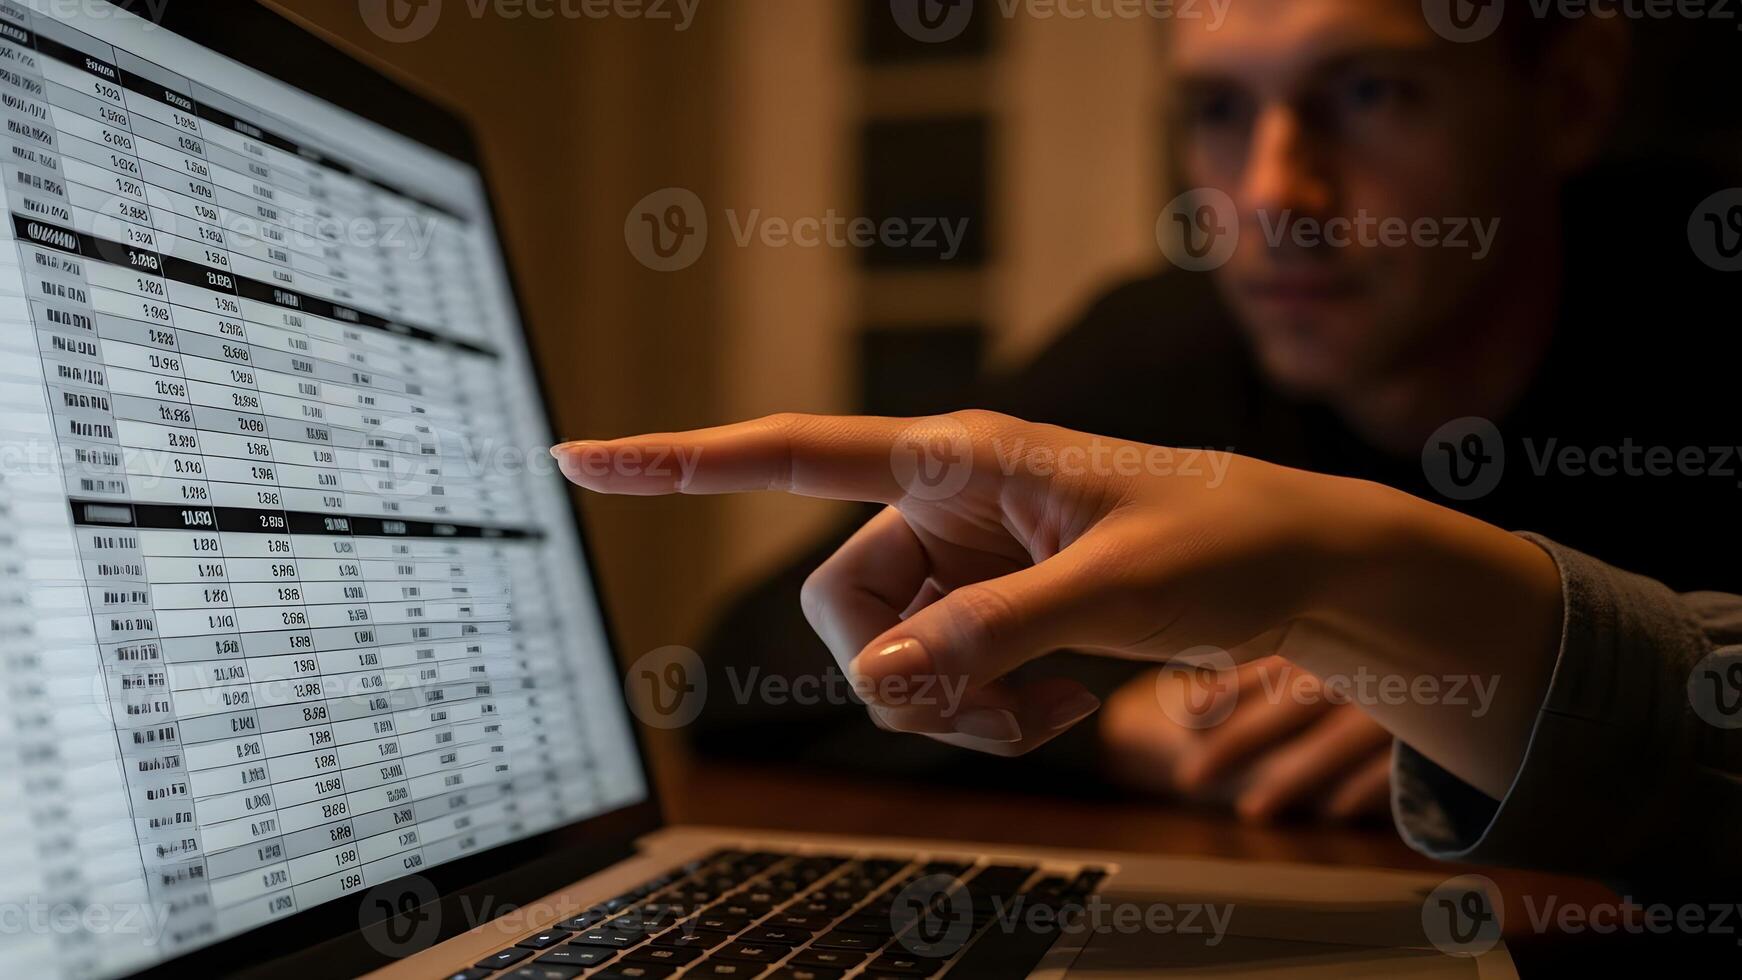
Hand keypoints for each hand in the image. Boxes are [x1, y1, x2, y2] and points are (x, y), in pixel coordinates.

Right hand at [553, 411, 1561, 796]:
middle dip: (907, 679)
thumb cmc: (1220, 542)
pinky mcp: (988, 607)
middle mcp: (939, 502)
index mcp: (954, 457)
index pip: (789, 451)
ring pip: (890, 659)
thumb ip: (992, 632)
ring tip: (1051, 706)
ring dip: (956, 708)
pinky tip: (1061, 702)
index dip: (677, 461)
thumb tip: (883, 686)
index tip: (576, 455)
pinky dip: (986, 713)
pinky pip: (939, 682)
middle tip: (997, 708)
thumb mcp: (1112, 587)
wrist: (1292, 567)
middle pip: (843, 608)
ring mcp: (961, 560)